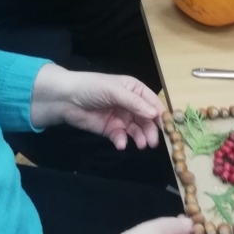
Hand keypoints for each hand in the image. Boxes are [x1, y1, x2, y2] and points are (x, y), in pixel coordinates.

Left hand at [30, 65, 162, 148]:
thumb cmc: (92, 87)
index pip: (152, 102)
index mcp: (134, 89)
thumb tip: (155, 115)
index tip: (167, 127)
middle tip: (153, 142)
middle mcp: (130, 104)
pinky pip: (121, 137)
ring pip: (136, 130)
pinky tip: (120, 143)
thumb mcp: (114, 91)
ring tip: (141, 145)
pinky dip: (122, 141)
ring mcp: (121, 117)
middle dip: (151, 130)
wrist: (66, 98)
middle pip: (147, 119)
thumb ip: (135, 103)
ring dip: (140, 137)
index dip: (160, 114)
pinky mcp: (110, 130)